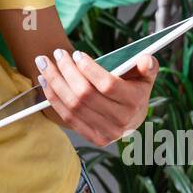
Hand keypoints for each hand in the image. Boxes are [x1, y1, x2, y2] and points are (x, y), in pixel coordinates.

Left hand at [34, 50, 157, 146]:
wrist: (133, 117)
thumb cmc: (135, 89)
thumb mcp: (146, 75)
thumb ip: (148, 65)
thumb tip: (145, 59)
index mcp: (135, 102)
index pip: (107, 85)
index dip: (89, 69)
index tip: (77, 54)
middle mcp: (121, 120)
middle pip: (85, 95)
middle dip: (67, 71)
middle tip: (57, 54)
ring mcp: (107, 132)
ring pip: (74, 106)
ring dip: (55, 83)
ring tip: (44, 64)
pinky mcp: (94, 138)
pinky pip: (68, 117)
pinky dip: (53, 99)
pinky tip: (45, 82)